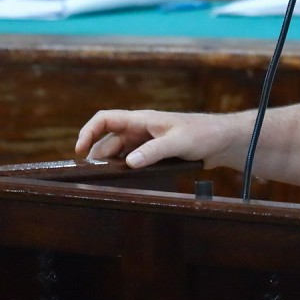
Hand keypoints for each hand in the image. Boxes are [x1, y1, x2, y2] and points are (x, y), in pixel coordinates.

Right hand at [76, 109, 242, 169]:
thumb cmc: (202, 134)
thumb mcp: (177, 142)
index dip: (89, 132)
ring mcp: (146, 141)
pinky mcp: (154, 153)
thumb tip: (129, 163)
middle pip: (109, 140)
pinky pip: (132, 160)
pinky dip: (124, 168)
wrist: (221, 141)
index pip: (106, 119)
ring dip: (111, 163)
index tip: (79, 150)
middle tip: (91, 175)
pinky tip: (123, 180)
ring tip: (103, 179)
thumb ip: (153, 152)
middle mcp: (140, 129)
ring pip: (120, 152)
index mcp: (142, 119)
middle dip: (97, 155)